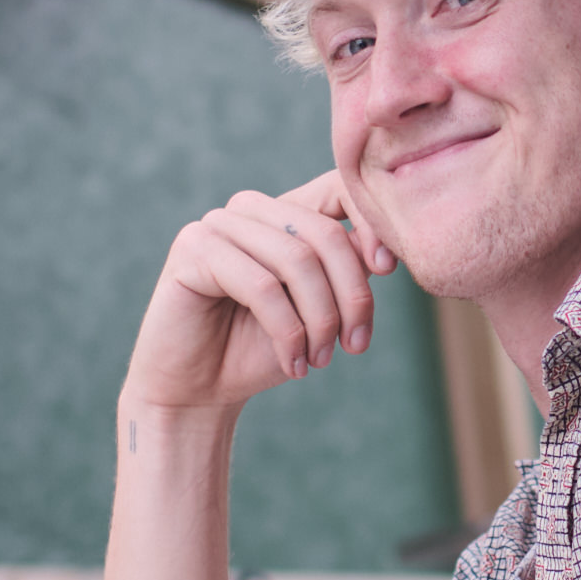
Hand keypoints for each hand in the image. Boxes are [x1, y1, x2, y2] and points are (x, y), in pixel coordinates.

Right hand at [122, 172, 397, 415]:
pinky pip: (262, 286)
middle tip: (353, 346)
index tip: (388, 269)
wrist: (198, 392)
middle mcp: (250, 210)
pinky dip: (287, 332)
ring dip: (320, 321)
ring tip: (318, 361)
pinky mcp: (192, 249)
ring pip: (297, 261)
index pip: (339, 187)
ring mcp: (217, 224)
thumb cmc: (260, 350)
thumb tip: (384, 251)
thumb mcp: (317, 309)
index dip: (371, 223)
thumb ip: (344, 272)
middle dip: (350, 297)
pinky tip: (292, 364)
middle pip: (325, 234)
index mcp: (283, 213)